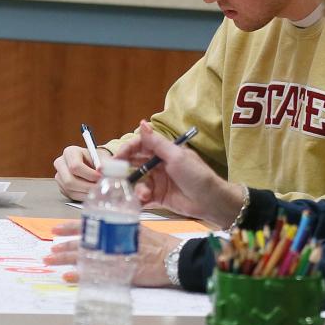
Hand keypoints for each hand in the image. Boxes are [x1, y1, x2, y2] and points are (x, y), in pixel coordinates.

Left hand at [43, 222, 179, 286]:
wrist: (174, 257)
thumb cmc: (157, 243)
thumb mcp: (136, 228)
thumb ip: (118, 228)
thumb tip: (102, 229)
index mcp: (115, 225)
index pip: (86, 224)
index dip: (68, 227)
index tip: (54, 229)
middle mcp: (111, 238)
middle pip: (81, 242)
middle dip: (63, 247)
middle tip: (49, 251)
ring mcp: (113, 255)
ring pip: (83, 256)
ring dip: (65, 260)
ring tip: (51, 261)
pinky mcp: (118, 270)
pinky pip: (94, 274)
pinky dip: (79, 276)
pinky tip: (68, 277)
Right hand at [53, 145, 105, 200]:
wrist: (93, 163)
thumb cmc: (97, 160)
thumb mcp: (101, 158)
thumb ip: (104, 164)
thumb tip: (103, 171)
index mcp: (70, 152)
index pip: (75, 166)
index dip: (89, 174)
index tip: (100, 177)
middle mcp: (61, 163)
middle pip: (70, 180)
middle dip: (87, 187)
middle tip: (99, 188)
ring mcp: (59, 176)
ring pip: (70, 189)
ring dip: (85, 193)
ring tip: (97, 191)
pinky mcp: (61, 186)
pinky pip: (70, 195)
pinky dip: (83, 196)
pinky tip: (91, 193)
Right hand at [116, 121, 242, 226]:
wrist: (212, 202)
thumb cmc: (198, 176)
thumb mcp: (176, 156)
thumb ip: (156, 142)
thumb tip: (142, 123)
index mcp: (163, 151)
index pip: (139, 146)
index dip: (125, 150)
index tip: (115, 158)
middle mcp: (158, 164)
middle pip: (134, 163)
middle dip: (123, 170)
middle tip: (111, 177)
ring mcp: (157, 181)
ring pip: (137, 181)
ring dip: (136, 188)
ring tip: (142, 194)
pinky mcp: (158, 197)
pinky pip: (143, 197)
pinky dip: (139, 199)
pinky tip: (141, 202)